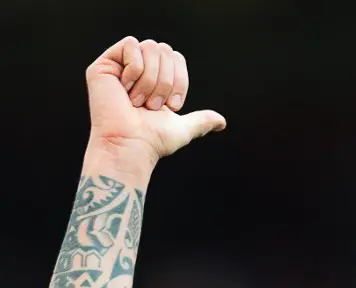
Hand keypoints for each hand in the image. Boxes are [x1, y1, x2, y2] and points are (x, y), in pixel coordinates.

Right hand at [85, 36, 225, 170]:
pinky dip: (135, 69)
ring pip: (150, 47)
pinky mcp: (104, 65)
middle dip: (166, 81)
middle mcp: (137, 70)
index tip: (172, 105)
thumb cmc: (153, 140)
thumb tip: (222, 122)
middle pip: (165, 49)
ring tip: (139, 101)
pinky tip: (125, 90)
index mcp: (154, 79)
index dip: (180, 79)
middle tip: (152, 105)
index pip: (176, 57)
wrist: (131, 145)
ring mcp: (119, 66)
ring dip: (151, 79)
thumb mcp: (183, 128)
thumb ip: (201, 121)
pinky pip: (130, 44)